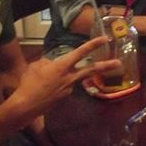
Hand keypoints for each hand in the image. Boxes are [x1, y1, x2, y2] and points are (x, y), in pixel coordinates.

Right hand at [2, 36, 120, 121]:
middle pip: (91, 70)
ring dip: (65, 77)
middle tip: (119, 63)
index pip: (80, 52)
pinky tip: (45, 90)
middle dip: (106, 66)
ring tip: (46, 82)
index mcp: (62, 66)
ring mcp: (69, 89)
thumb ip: (47, 63)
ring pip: (72, 78)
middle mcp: (70, 77)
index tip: (105, 39)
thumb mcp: (35, 67)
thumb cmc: (28, 84)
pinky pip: (64, 87)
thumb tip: (52, 64)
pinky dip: (57, 86)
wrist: (26, 106)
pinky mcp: (65, 98)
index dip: (93, 44)